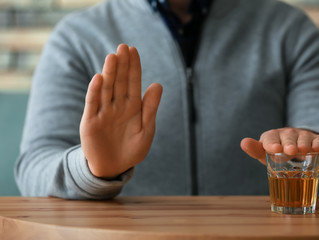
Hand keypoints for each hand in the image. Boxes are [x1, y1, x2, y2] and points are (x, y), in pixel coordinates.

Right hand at [80, 44, 162, 177]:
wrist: (114, 168)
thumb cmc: (132, 150)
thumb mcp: (146, 130)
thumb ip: (150, 108)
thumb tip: (158, 84)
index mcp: (133, 107)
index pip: (133, 82)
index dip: (133, 67)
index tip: (133, 50)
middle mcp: (117, 106)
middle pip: (119, 82)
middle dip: (121, 65)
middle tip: (123, 47)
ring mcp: (103, 112)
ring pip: (106, 89)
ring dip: (109, 73)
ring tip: (112, 57)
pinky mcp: (90, 121)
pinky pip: (93, 104)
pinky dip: (95, 92)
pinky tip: (98, 78)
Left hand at [240, 127, 318, 164]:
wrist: (298, 150)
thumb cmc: (276, 153)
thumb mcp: (265, 154)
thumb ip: (255, 150)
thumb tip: (243, 142)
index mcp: (272, 136)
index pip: (270, 138)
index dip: (272, 143)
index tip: (274, 149)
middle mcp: (288, 134)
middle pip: (288, 138)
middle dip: (289, 144)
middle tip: (290, 151)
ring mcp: (303, 136)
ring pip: (303, 139)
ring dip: (303, 144)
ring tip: (303, 150)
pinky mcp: (317, 141)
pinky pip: (318, 142)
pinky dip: (318, 145)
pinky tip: (318, 149)